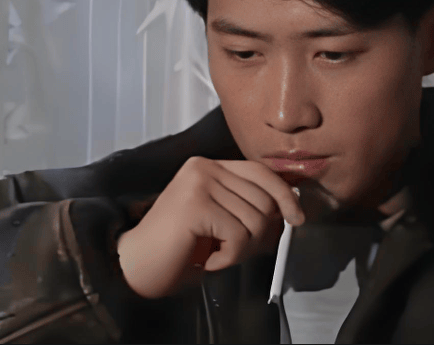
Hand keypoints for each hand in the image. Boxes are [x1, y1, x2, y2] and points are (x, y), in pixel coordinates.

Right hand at [117, 157, 304, 298]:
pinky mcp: (195, 206)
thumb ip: (246, 206)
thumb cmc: (179, 247)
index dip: (284, 195)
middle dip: (258, 234)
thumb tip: (289, 211)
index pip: (261, 172)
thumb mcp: (219, 218)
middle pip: (263, 199)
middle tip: (232, 251)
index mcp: (209, 166)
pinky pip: (238, 236)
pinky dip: (229, 257)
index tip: (296, 217)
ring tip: (216, 255)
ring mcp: (198, 184)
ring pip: (254, 220)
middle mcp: (203, 168)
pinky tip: (208, 261)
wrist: (137, 266)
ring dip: (241, 249)